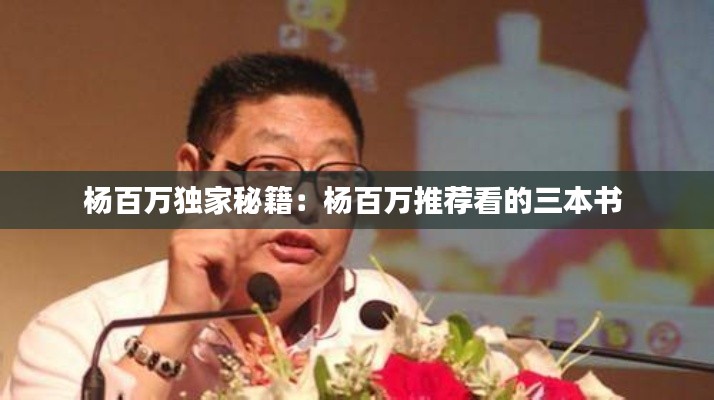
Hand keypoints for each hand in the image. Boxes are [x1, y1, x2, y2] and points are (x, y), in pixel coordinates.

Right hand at [162, 154, 246, 319]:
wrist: (189, 314)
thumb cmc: (211, 285)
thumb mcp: (231, 254)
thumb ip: (240, 232)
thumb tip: (265, 214)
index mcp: (194, 225)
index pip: (192, 191)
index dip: (190, 168)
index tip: (189, 146)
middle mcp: (187, 225)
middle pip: (220, 207)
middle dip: (231, 213)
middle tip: (223, 215)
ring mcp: (184, 235)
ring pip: (228, 234)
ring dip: (231, 256)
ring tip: (219, 271)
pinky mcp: (186, 249)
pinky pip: (223, 250)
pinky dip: (226, 267)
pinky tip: (215, 276)